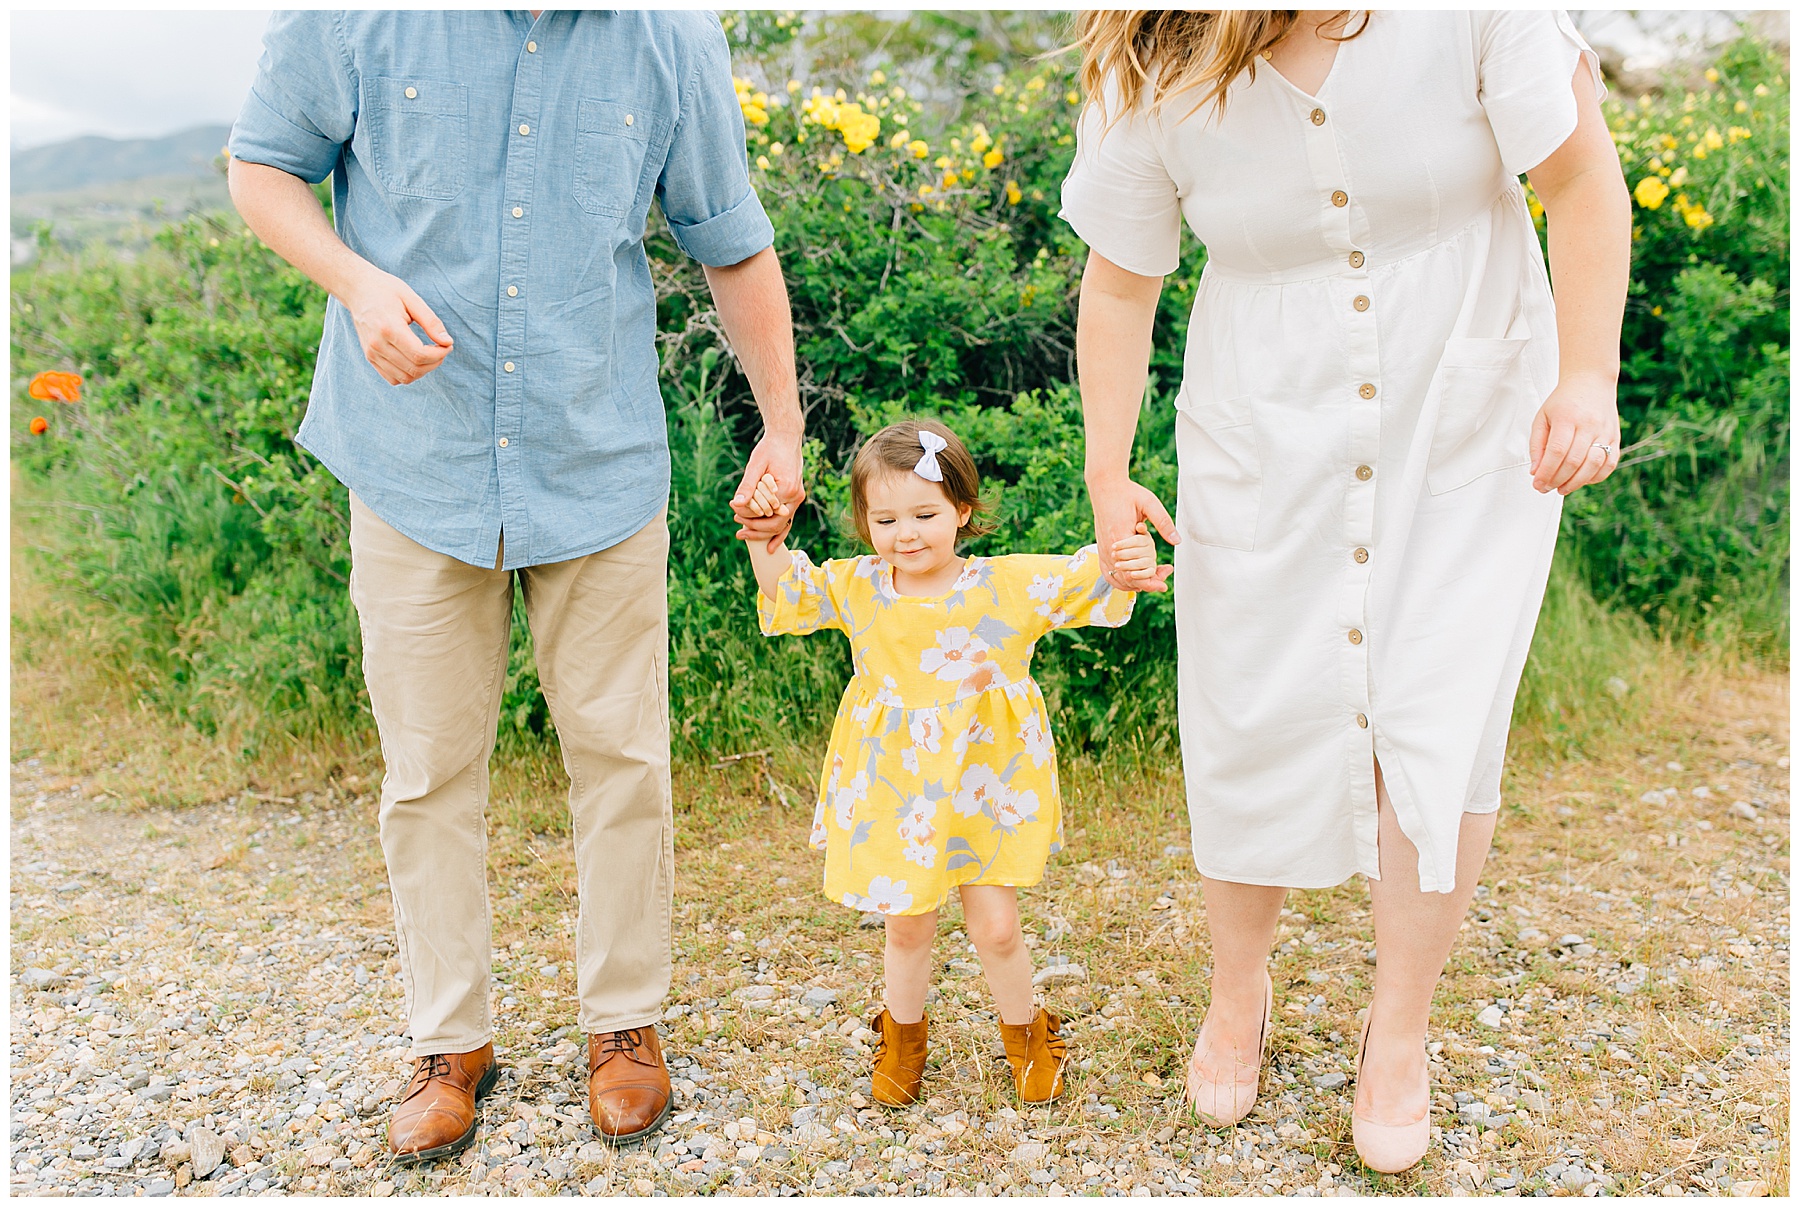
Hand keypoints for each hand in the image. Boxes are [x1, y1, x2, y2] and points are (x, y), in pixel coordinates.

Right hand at [342, 266, 452, 385]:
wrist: (357, 290)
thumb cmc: (386, 290)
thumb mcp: (412, 299)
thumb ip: (431, 322)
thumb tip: (447, 342)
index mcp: (388, 328)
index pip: (419, 355)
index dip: (439, 354)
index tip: (447, 344)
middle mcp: (377, 344)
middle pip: (414, 369)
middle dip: (435, 362)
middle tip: (442, 348)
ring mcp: (371, 353)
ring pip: (405, 378)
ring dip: (424, 370)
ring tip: (430, 353)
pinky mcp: (370, 358)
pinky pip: (393, 379)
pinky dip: (409, 374)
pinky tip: (415, 359)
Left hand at [732, 430, 804, 551]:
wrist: (786, 438)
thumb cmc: (770, 449)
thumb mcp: (756, 465)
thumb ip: (747, 486)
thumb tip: (736, 504)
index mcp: (787, 488)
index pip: (765, 511)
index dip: (747, 514)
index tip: (733, 509)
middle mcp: (796, 497)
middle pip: (775, 524)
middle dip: (754, 528)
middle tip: (737, 529)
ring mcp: (797, 499)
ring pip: (782, 525)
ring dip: (763, 532)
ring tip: (743, 533)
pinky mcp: (795, 499)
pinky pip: (787, 521)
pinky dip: (778, 534)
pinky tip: (768, 547)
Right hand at [1089, 475, 1177, 592]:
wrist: (1105, 486)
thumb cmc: (1126, 493)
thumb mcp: (1150, 503)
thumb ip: (1163, 522)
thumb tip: (1177, 540)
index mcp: (1120, 538)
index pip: (1133, 573)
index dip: (1149, 582)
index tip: (1163, 583)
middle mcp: (1109, 548)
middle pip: (1127, 579)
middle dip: (1148, 581)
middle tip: (1165, 572)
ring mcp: (1103, 550)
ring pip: (1117, 579)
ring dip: (1134, 583)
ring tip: (1152, 577)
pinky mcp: (1101, 548)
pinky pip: (1108, 573)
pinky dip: (1120, 580)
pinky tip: (1133, 577)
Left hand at [1529, 371, 1620, 494]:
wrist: (1591, 382)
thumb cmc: (1562, 403)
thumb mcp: (1542, 418)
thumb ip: (1537, 445)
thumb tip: (1535, 472)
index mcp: (1567, 417)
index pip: (1557, 451)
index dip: (1547, 472)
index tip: (1537, 484)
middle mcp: (1589, 424)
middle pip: (1574, 461)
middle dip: (1557, 480)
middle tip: (1545, 489)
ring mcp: (1605, 431)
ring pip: (1594, 465)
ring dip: (1576, 483)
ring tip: (1561, 488)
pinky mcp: (1616, 437)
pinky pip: (1609, 464)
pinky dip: (1595, 477)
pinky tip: (1581, 480)